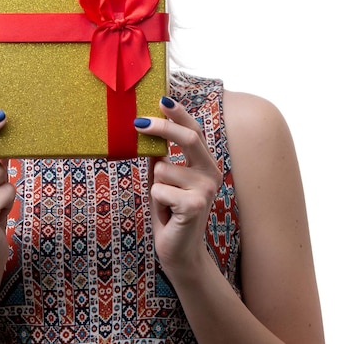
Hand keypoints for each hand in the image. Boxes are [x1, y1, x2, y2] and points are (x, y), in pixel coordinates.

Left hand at [136, 97, 221, 280]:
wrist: (178, 251)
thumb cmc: (169, 210)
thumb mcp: (164, 177)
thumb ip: (162, 155)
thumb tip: (144, 125)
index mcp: (206, 164)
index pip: (195, 131)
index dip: (180, 114)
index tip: (163, 98)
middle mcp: (211, 173)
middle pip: (189, 138)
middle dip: (162, 127)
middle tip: (137, 122)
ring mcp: (206, 190)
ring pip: (162, 167)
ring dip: (155, 183)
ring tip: (164, 201)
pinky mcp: (195, 205)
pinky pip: (159, 188)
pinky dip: (156, 199)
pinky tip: (168, 213)